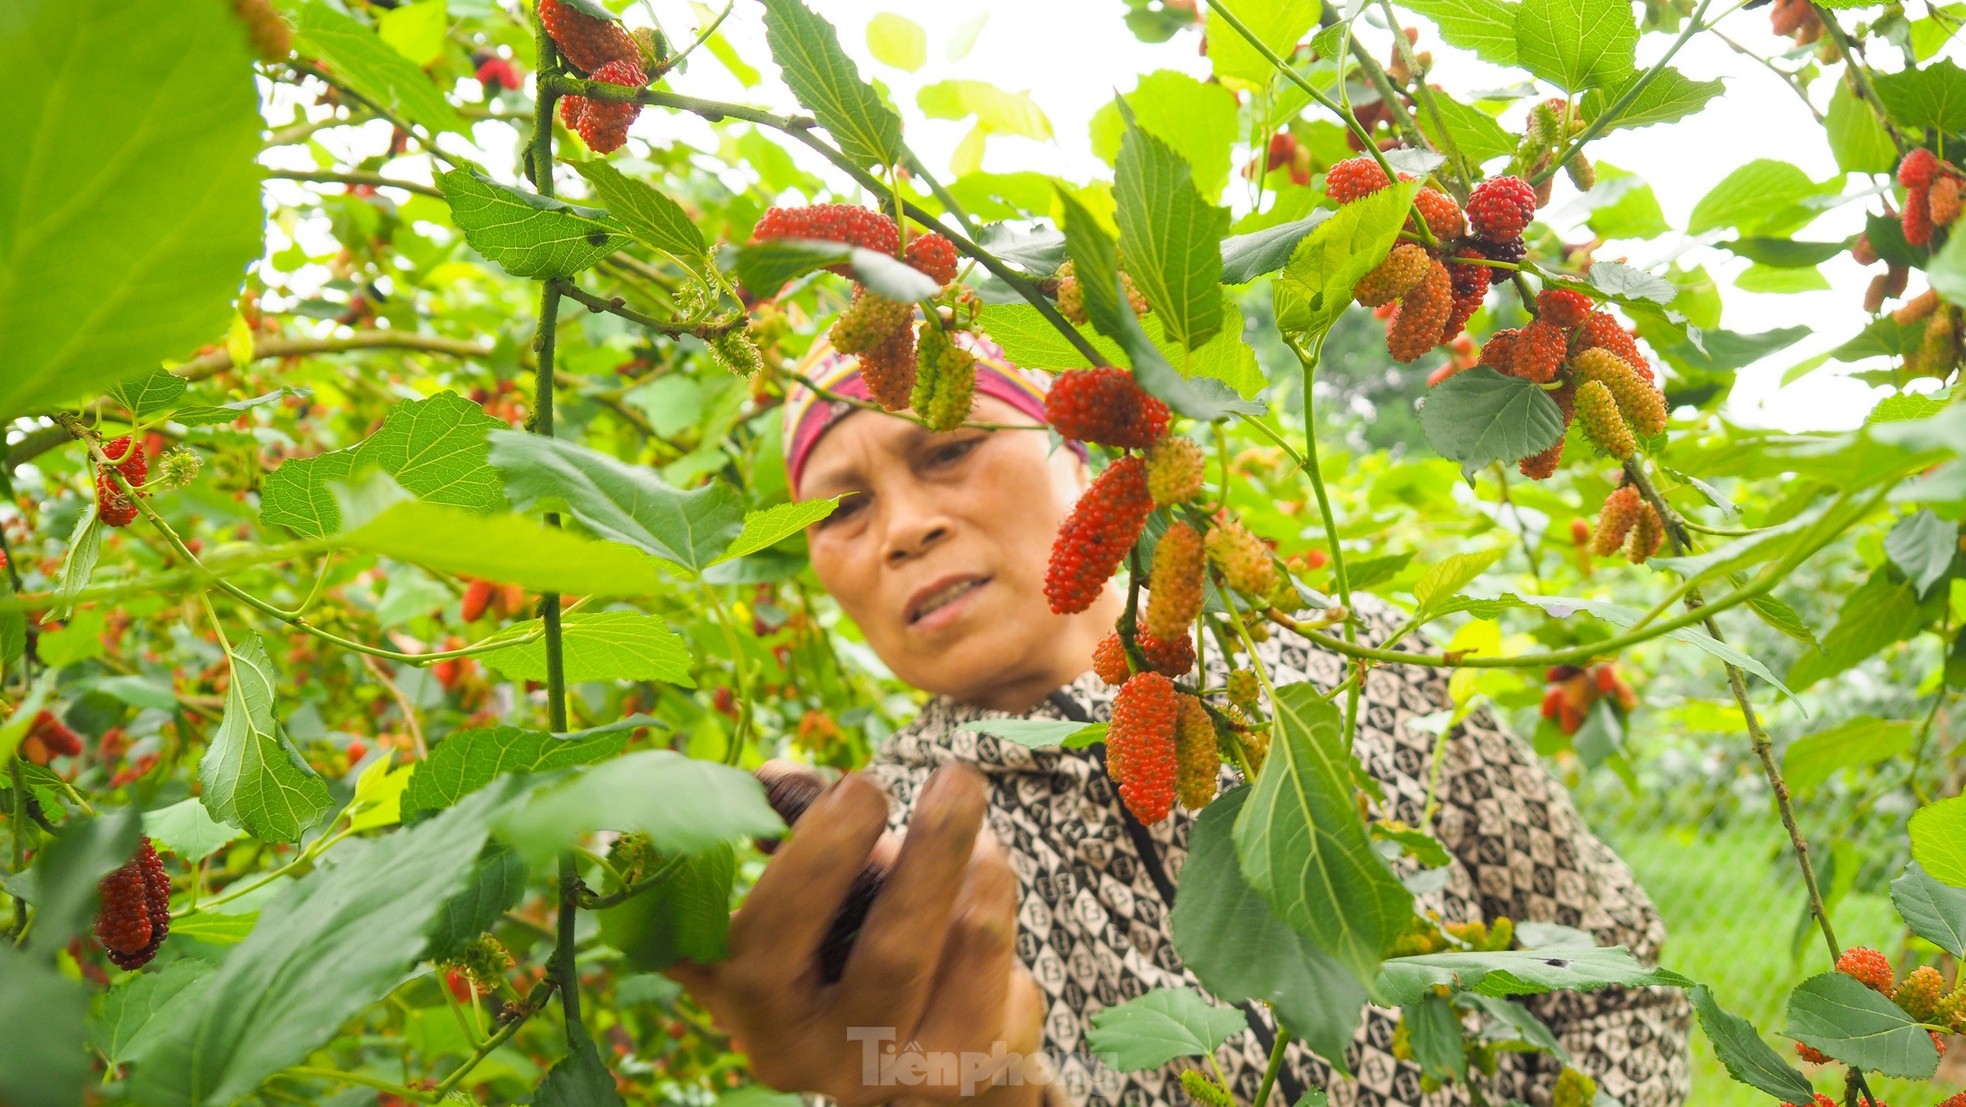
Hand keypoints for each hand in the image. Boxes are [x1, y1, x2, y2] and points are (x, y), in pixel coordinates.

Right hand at [664, 761, 1046, 1106]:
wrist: (885, 1050)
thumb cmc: (828, 945)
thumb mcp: (799, 898)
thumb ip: (795, 833)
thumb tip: (778, 777)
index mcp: (752, 1003)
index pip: (779, 932)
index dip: (823, 852)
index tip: (861, 784)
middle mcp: (820, 1056)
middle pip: (895, 954)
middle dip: (934, 851)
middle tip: (956, 777)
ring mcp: (899, 1076)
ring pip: (970, 952)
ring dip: (983, 869)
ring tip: (972, 815)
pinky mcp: (970, 1073)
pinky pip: (1008, 974)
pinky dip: (998, 910)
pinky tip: (981, 883)